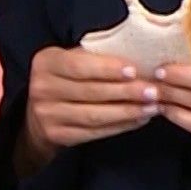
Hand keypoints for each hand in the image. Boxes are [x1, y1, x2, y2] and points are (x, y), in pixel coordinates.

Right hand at [16, 46, 159, 174]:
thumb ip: (94, 56)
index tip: (134, 70)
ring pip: (95, 115)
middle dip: (126, 92)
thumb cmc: (66, 79)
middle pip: (90, 92)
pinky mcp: (57, 135)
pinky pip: (94, 132)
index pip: (78, 65)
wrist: (37, 114)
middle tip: (153, 91)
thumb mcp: (70, 59)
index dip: (107, 68)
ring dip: (127, 111)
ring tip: (152, 106)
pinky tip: (138, 119)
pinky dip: (120, 126)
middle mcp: (41, 88)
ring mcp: (47, 115)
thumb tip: (138, 54)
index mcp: (46, 62)